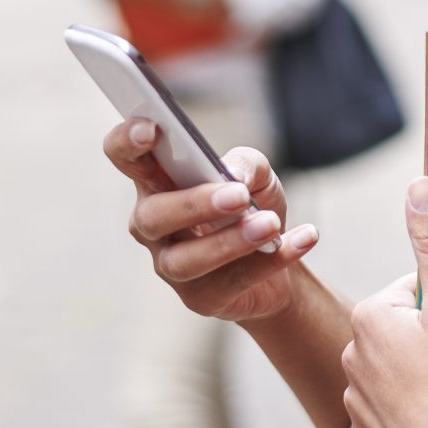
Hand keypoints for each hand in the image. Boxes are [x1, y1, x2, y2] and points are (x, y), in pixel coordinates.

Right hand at [103, 117, 318, 321]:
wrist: (277, 256)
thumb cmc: (251, 205)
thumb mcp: (257, 175)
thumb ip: (245, 163)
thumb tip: (232, 176)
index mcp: (156, 182)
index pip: (124, 157)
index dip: (126, 142)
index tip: (150, 129)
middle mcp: (152, 225)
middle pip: (152, 216)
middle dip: (194, 204)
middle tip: (239, 196)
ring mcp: (171, 266)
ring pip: (187, 260)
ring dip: (231, 242)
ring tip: (270, 224)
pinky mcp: (201, 298)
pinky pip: (232, 282)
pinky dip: (272, 260)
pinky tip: (303, 239)